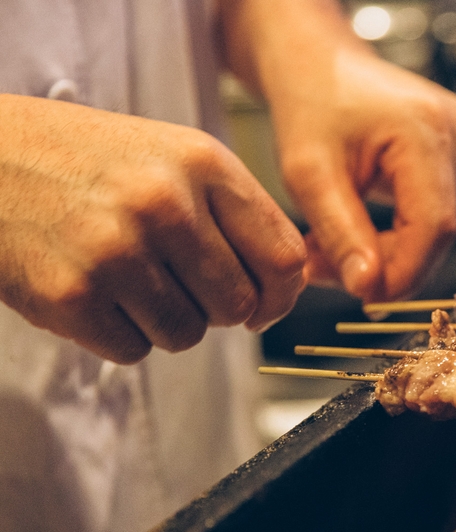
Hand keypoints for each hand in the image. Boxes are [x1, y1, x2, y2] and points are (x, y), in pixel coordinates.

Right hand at [0, 94, 305, 363]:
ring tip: (128, 279)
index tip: (262, 304)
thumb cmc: (89, 162)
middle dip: (213, 307)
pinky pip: (132, 351)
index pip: (284, 259)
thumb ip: (234, 215)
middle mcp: (166, 203)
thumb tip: (285, 289)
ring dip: (164, 322)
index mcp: (204, 164)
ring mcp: (116, 250)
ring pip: (187, 335)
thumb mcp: (173, 157)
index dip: (280, 296)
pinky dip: (117, 334)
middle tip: (175, 281)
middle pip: (237, 306)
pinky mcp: (70, 295)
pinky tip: (93, 290)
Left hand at [220, 0, 455, 302]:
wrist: (322, 66)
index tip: (358, 294)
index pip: (434, 227)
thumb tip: (369, 291)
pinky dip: (399, 232)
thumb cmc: (311, 105)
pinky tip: (359, 225)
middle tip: (324, 267)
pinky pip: (438, 214)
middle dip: (385, 263)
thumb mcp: (310, 173)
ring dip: (387, 250)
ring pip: (436, 230)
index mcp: (428, 131)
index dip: (401, 273)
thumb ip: (341, 233)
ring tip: (332, 242)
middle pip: (437, 232)